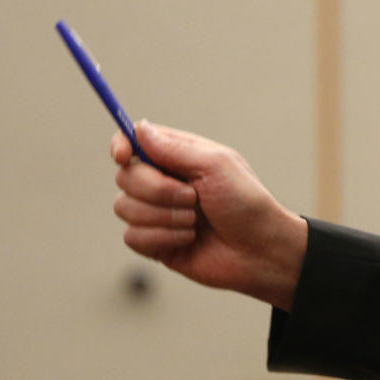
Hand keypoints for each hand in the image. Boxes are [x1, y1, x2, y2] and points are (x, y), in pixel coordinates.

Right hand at [111, 121, 307, 310]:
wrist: (258, 250)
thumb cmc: (245, 202)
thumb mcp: (217, 166)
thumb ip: (175, 149)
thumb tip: (140, 129)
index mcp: (179, 155)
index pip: (134, 141)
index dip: (121, 145)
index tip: (123, 155)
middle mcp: (164, 181)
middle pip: (126, 176)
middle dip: (157, 190)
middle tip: (192, 197)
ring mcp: (157, 212)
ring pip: (124, 207)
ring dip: (163, 216)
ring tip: (194, 221)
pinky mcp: (154, 242)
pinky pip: (132, 237)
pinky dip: (162, 238)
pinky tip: (188, 240)